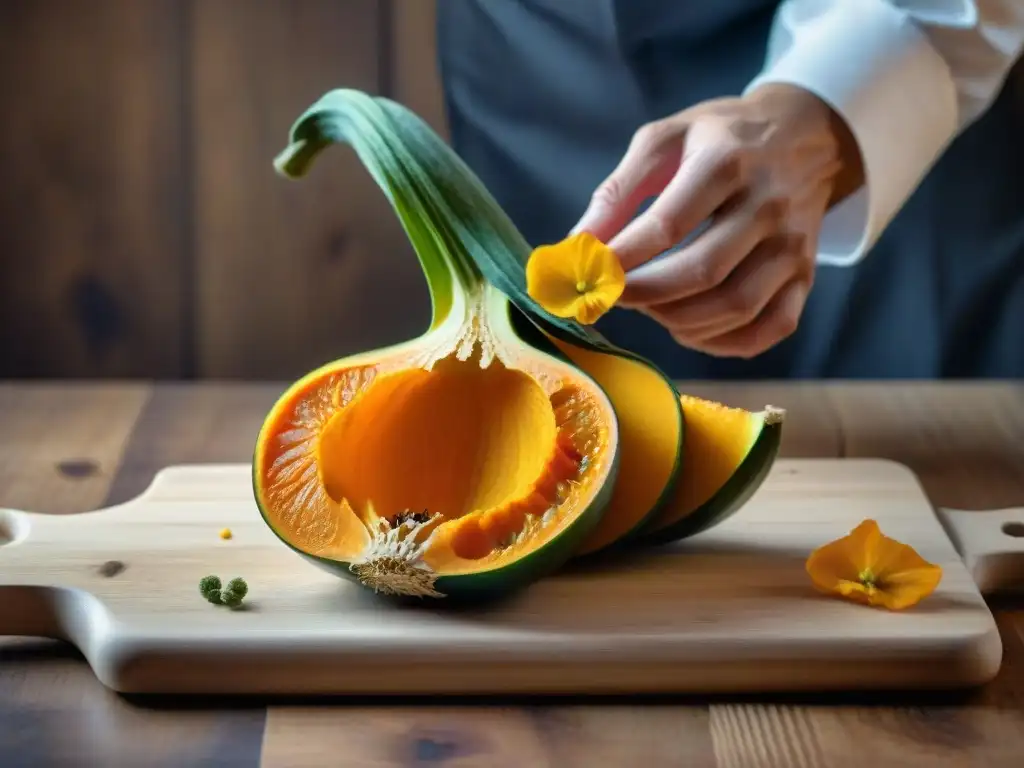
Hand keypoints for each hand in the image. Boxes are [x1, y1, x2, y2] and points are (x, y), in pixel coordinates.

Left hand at [572, 84, 863, 357]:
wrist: (803, 136)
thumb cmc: (720, 138)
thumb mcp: (664, 140)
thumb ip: (617, 191)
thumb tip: (578, 246)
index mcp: (726, 162)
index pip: (668, 225)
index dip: (623, 258)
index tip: (590, 273)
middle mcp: (768, 205)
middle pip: (702, 271)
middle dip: (645, 294)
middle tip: (614, 294)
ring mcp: (793, 245)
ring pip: (736, 306)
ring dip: (678, 320)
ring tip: (649, 305)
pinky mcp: (806, 276)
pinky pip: (768, 329)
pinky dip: (722, 342)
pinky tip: (689, 326)